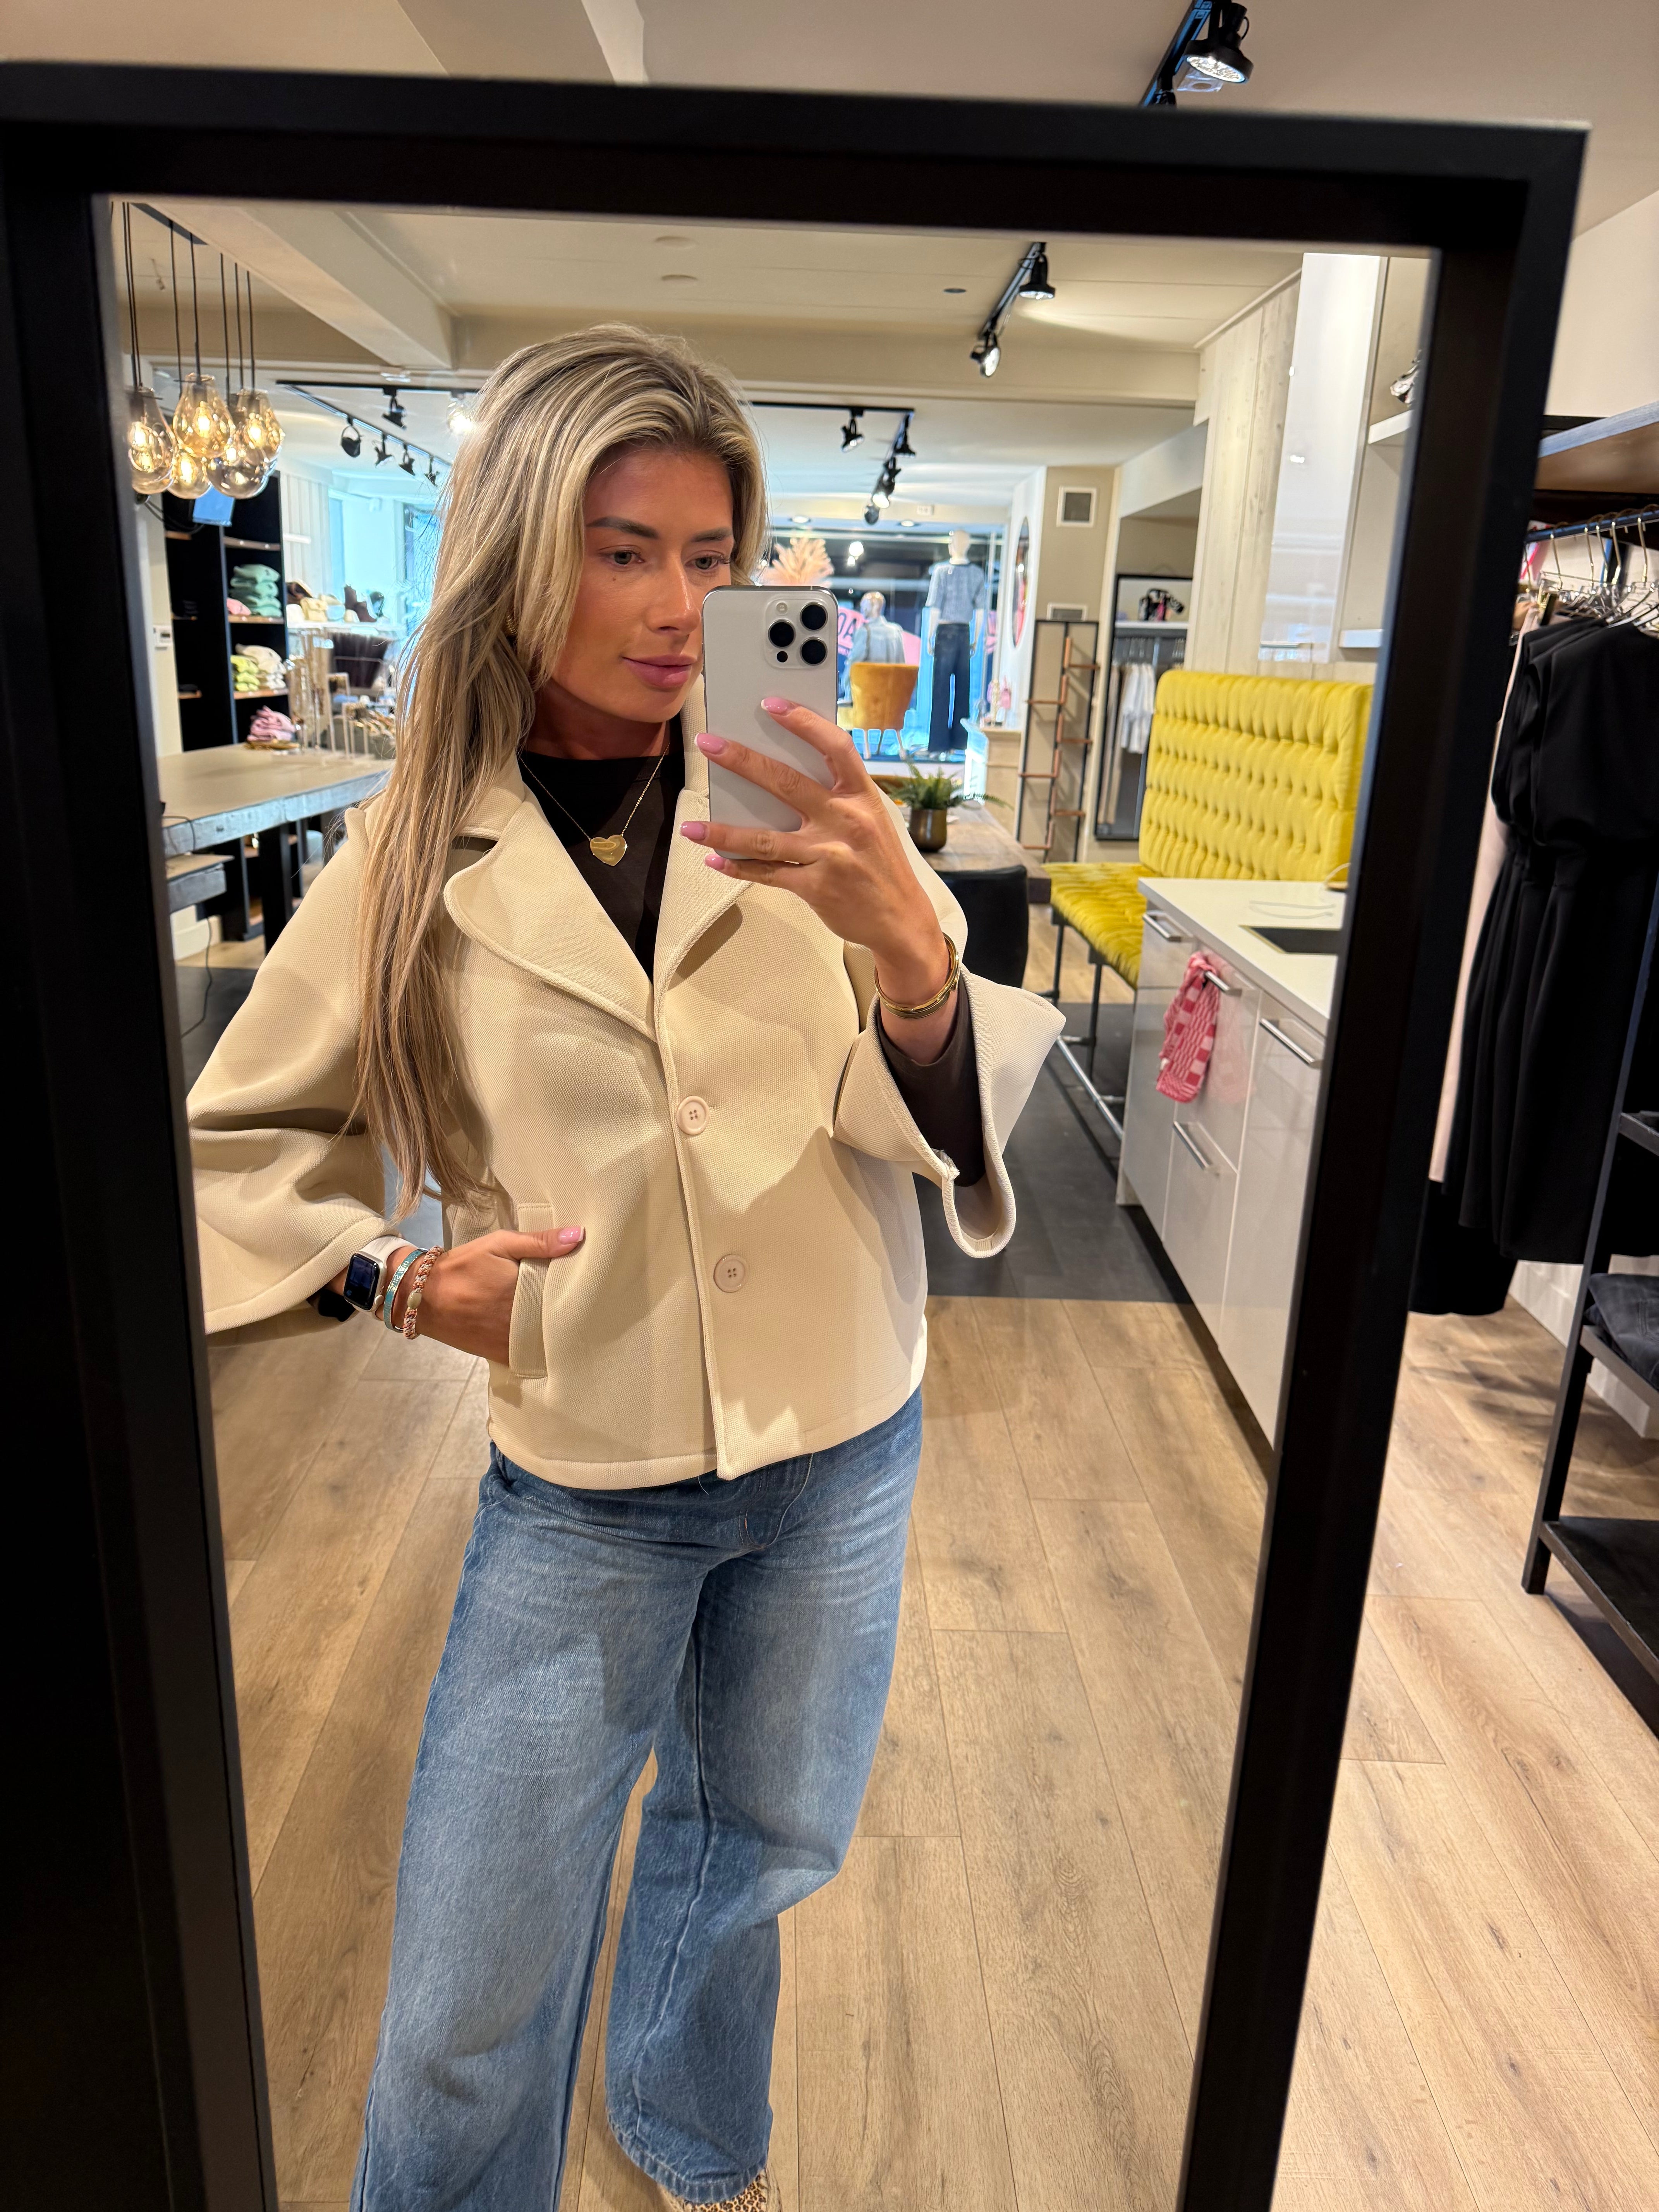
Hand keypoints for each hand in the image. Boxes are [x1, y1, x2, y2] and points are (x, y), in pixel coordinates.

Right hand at [332, 1226, 584, 1362]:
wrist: (421, 1297)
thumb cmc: (463, 1266)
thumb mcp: (499, 1244)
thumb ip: (539, 1242)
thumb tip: (580, 1236)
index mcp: (523, 1291)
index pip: (566, 1296)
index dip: (582, 1293)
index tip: (598, 1288)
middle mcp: (520, 1321)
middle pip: (559, 1322)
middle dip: (575, 1315)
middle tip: (596, 1307)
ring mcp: (510, 1342)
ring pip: (548, 1342)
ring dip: (561, 1334)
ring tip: (581, 1324)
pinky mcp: (501, 1355)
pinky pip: (530, 1357)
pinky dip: (542, 1350)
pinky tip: (555, 1342)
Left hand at [684, 699, 957, 1059]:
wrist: (901, 920)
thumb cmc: (879, 863)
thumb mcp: (871, 820)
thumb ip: (835, 796)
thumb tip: (779, 774)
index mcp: (862, 796)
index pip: (835, 748)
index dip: (804, 722)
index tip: (770, 704)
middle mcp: (846, 821)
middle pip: (786, 784)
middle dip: (742, 761)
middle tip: (707, 744)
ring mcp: (829, 855)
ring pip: (765, 838)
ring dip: (723, 831)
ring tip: (690, 827)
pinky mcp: (816, 887)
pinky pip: (768, 873)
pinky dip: (739, 867)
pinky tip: (714, 860)